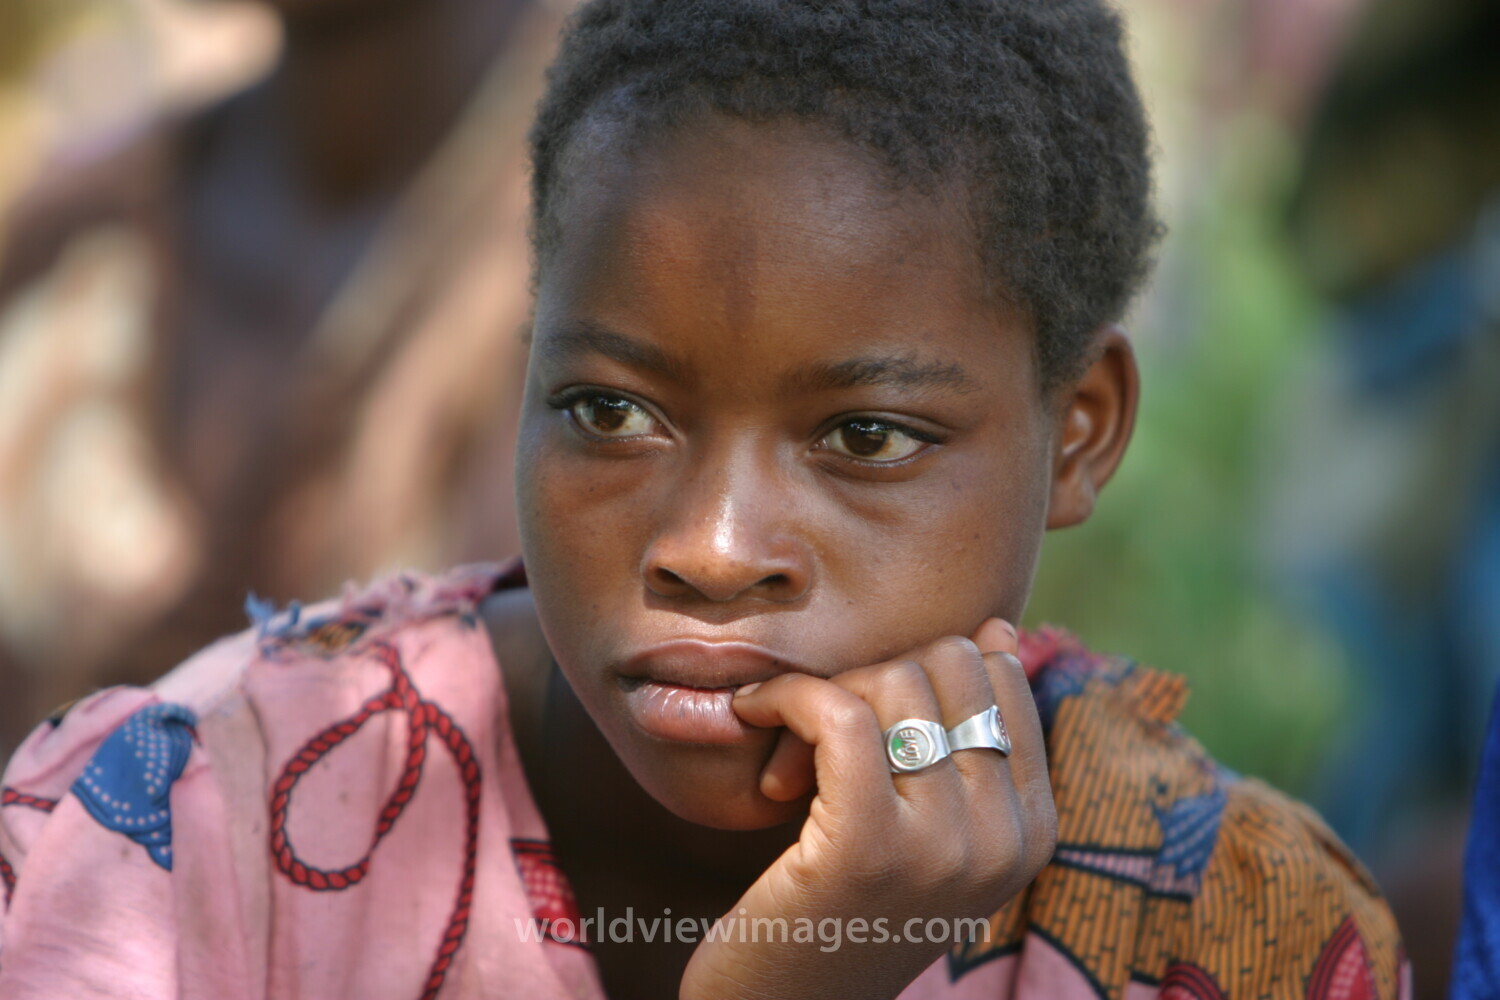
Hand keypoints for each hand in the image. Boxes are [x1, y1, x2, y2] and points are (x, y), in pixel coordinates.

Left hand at [679, 620, 1055, 999]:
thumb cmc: (844, 908)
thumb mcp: (926, 825)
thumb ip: (963, 740)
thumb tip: (995, 630)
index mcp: (1034, 830)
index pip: (999, 675)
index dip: (920, 674)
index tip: (869, 725)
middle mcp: (1006, 840)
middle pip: (949, 663)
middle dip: (874, 677)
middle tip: (821, 742)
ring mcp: (944, 847)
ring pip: (894, 681)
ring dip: (822, 696)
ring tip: (789, 761)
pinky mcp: (866, 848)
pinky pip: (837, 713)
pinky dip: (786, 696)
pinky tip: (753, 713)